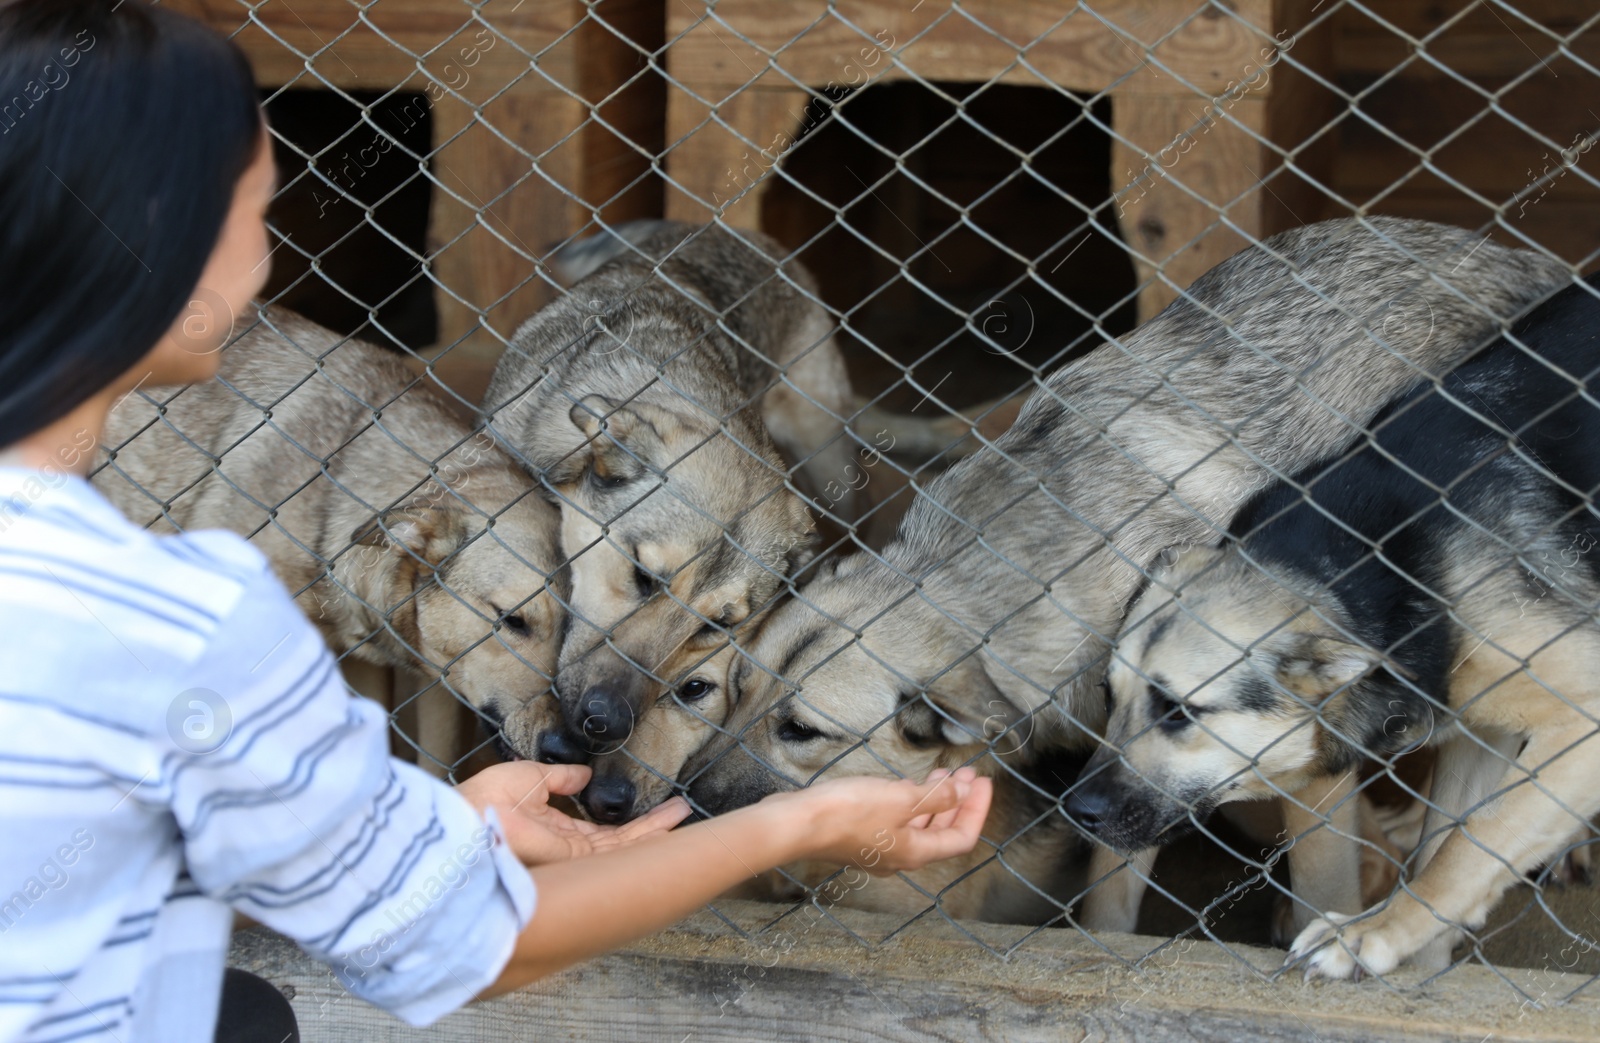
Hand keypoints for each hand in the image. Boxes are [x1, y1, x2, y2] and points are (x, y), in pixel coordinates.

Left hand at [456, 762, 689, 865]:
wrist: (470, 817)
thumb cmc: (487, 797)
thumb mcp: (530, 776)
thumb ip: (559, 777)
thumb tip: (583, 774)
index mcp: (550, 829)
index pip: (596, 829)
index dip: (623, 820)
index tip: (646, 806)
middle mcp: (565, 848)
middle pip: (617, 842)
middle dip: (650, 827)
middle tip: (680, 811)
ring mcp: (572, 858)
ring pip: (623, 848)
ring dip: (655, 830)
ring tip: (683, 814)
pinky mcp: (575, 859)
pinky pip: (617, 851)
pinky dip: (645, 838)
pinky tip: (667, 827)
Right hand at [768, 766, 991, 875]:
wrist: (797, 824)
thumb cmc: (848, 813)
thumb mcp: (900, 800)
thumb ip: (935, 798)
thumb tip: (961, 792)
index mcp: (916, 852)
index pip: (962, 837)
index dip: (977, 809)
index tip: (983, 781)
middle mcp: (901, 856)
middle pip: (941, 832)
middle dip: (958, 802)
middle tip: (967, 773)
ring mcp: (880, 849)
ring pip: (918, 826)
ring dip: (934, 800)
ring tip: (942, 774)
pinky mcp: (861, 837)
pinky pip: (897, 821)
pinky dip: (910, 803)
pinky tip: (907, 785)